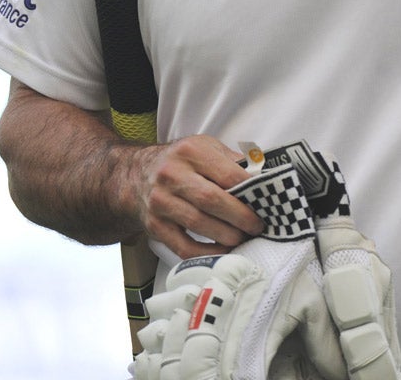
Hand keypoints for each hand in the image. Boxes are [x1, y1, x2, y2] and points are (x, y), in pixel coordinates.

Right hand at [134, 135, 263, 259]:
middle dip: (240, 217)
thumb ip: (231, 160)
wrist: (136, 176)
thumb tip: (262, 178)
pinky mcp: (154, 226)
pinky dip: (206, 252)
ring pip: (199, 224)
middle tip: (257, 226)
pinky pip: (183, 247)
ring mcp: (160, 201)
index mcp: (190, 151)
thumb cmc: (180, 162)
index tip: (264, 202)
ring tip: (242, 238)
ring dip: (226, 236)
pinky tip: (221, 250)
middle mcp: (172, 174)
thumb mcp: (204, 147)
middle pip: (212, 199)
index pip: (227, 173)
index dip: (249, 191)